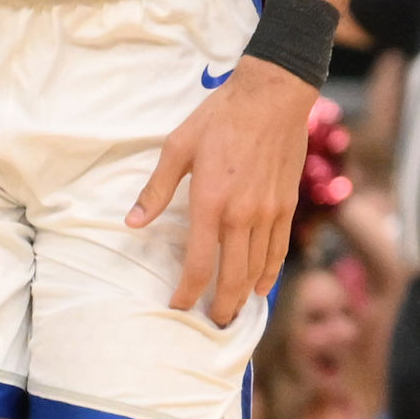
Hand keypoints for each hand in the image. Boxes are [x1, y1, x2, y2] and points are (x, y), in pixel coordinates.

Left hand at [126, 60, 315, 326]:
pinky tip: (262, 285)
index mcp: (211, 203)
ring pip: (258, 267)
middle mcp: (243, 214)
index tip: (177, 306)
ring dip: (245, 294)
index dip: (187, 292)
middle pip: (232, 275)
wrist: (273, 97)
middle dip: (220, 304)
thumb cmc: (220, 118)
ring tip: (233, 310)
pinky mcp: (287, 204)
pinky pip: (280, 248)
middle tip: (210, 321)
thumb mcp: (178, 148)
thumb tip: (132, 223)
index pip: (200, 264)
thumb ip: (156, 190)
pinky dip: (271, 271)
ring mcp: (269, 211)